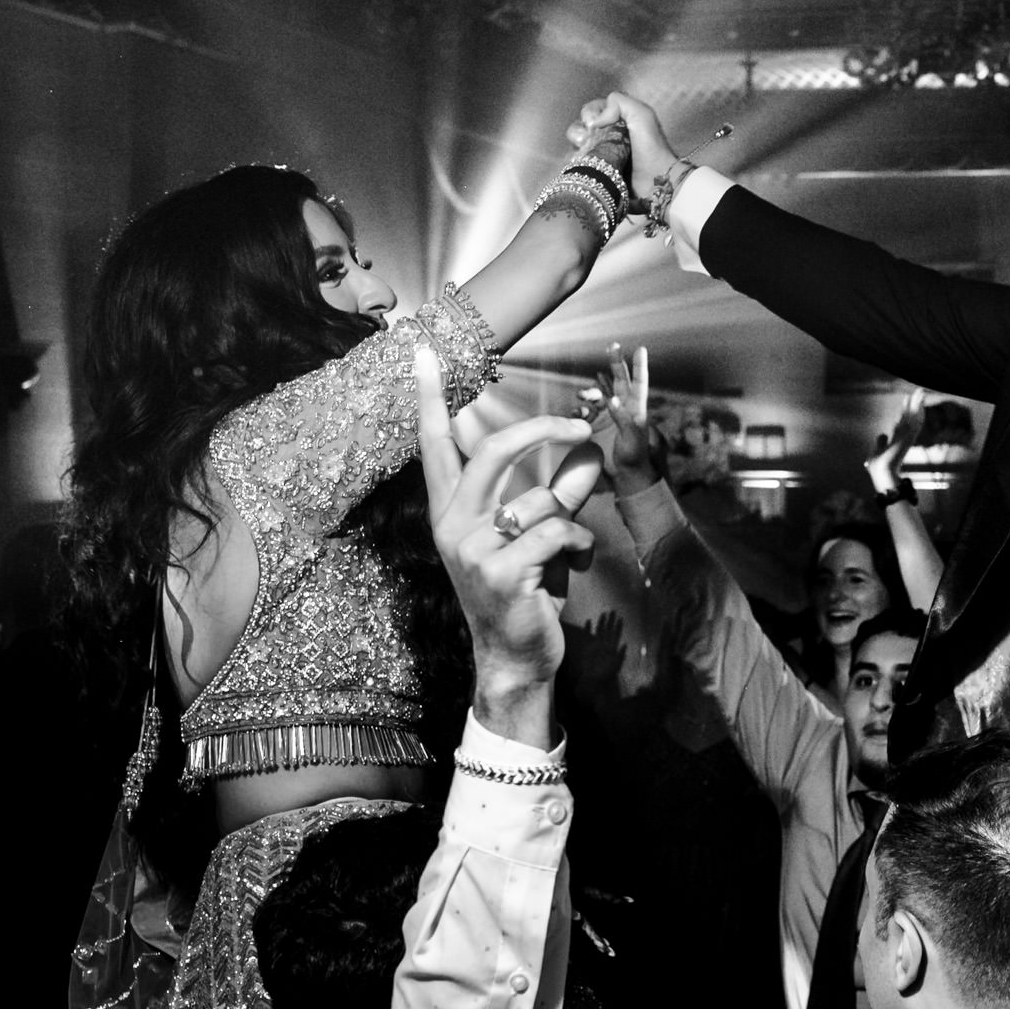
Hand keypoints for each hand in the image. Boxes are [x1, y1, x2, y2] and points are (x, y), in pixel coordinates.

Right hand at [414, 347, 599, 713]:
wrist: (515, 656)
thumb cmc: (523, 591)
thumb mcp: (534, 535)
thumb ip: (557, 492)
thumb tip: (587, 453)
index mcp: (450, 510)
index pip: (435, 446)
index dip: (430, 399)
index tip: (422, 352)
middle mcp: (451, 525)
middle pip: (491, 452)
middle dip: (539, 431)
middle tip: (580, 425)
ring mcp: (471, 549)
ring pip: (536, 500)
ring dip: (570, 519)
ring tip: (570, 546)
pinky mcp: (499, 570)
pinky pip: (555, 531)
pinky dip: (578, 542)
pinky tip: (575, 561)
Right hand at [570, 93, 678, 207]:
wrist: (655, 181)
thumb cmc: (652, 148)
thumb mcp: (642, 114)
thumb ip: (619, 102)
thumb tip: (594, 119)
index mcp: (617, 120)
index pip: (591, 110)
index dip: (589, 114)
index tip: (594, 123)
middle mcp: (606, 135)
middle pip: (579, 127)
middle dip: (579, 131)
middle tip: (587, 139)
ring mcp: (600, 154)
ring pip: (575, 145)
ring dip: (576, 146)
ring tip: (587, 152)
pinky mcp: (596, 172)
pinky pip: (576, 164)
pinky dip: (575, 162)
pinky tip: (585, 163)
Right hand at [587, 343, 659, 496]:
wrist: (623, 476)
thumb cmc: (635, 459)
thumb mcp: (633, 440)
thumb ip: (625, 419)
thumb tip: (613, 398)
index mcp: (636, 410)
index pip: (639, 384)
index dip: (639, 366)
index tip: (641, 349)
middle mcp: (622, 408)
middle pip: (619, 380)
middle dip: (615, 362)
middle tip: (613, 345)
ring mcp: (608, 415)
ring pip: (598, 393)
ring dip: (591, 391)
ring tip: (585, 397)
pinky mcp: (595, 424)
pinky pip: (585, 409)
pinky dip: (580, 407)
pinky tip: (579, 411)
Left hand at [865, 387, 928, 493]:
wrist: (882, 474)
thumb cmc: (879, 467)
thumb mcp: (877, 451)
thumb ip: (880, 442)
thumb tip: (881, 435)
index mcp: (896, 438)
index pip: (901, 420)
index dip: (904, 409)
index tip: (906, 398)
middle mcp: (903, 436)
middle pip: (909, 415)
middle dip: (914, 403)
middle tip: (919, 390)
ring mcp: (907, 436)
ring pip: (914, 416)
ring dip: (918, 404)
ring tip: (922, 391)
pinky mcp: (908, 437)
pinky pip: (915, 422)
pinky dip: (919, 413)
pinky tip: (922, 404)